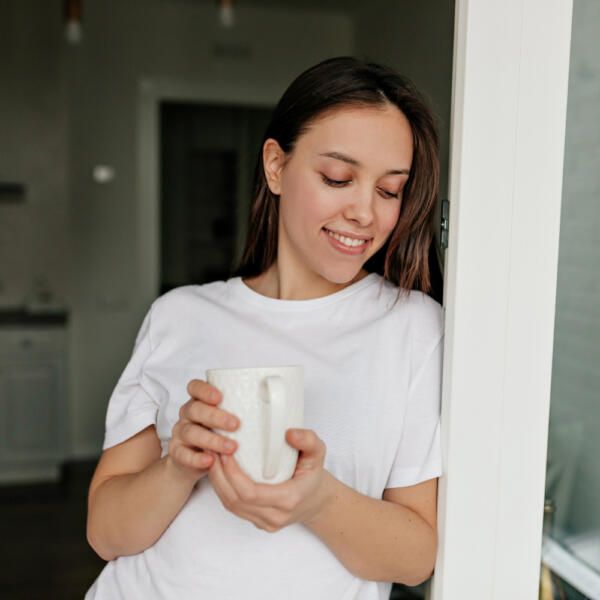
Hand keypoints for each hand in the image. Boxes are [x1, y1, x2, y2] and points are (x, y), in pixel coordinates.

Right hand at [166, 379, 239, 484]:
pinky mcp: (177, 453)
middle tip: (236, 424)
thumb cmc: (217, 434)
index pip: (195, 387)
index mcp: (199, 401)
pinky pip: (183, 455)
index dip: (204, 390)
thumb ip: (241, 412)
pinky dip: (197, 458)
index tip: (220, 397)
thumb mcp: (227, 420)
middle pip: (194, 409)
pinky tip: (211, 461)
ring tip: (231, 447)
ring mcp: (180, 433)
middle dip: (215, 416)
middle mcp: (187, 415)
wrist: (192, 461)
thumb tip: (277, 408)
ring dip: (212, 439)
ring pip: (190, 432)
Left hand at [208, 428, 330, 532]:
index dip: (232, 473)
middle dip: (219, 475)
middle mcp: (275, 516)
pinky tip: (219, 470)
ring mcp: (265, 523)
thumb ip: (308, 440)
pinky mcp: (257, 522)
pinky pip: (234, 508)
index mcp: (288, 499)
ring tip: (212, 457)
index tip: (225, 452)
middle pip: (234, 500)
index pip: (250, 492)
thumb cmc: (314, 475)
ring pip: (230, 505)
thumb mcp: (318, 453)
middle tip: (213, 449)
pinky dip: (222, 488)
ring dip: (217, 482)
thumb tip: (289, 433)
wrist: (317, 501)